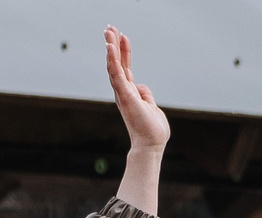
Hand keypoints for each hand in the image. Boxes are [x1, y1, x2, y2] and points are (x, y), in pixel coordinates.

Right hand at [106, 28, 169, 153]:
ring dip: (111, 47)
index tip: (122, 36)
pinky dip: (113, 59)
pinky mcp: (124, 96)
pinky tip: (110, 46)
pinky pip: (116, 74)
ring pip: (113, 65)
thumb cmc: (153, 130)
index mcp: (130, 92)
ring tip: (108, 31)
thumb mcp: (152, 108)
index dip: (123, 52)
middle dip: (113, 44)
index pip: (125, 67)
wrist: (151, 145)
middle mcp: (123, 91)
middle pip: (116, 63)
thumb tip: (142, 87)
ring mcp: (122, 93)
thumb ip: (147, 96)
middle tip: (109, 27)